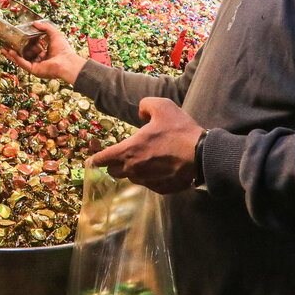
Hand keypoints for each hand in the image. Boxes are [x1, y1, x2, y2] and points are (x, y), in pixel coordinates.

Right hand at [2, 20, 86, 83]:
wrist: (66, 61)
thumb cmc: (64, 49)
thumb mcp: (54, 34)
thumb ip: (45, 27)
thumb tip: (35, 22)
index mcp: (46, 54)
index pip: (34, 48)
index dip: (26, 43)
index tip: (19, 37)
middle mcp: (40, 61)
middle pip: (26, 55)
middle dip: (16, 50)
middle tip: (7, 44)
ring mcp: (36, 66)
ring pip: (22, 60)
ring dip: (12, 55)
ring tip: (3, 49)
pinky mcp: (34, 70)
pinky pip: (23, 63)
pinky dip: (16, 58)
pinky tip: (10, 52)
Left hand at [89, 98, 204, 193]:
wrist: (202, 155)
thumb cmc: (180, 131)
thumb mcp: (162, 106)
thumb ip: (145, 105)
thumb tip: (141, 111)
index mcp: (128, 151)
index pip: (102, 159)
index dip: (95, 158)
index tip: (92, 159)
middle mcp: (133, 169)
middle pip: (114, 171)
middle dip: (115, 164)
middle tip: (123, 155)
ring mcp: (146, 181)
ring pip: (132, 178)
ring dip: (134, 170)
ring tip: (146, 159)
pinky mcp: (160, 189)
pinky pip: (148, 184)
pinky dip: (150, 177)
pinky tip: (160, 167)